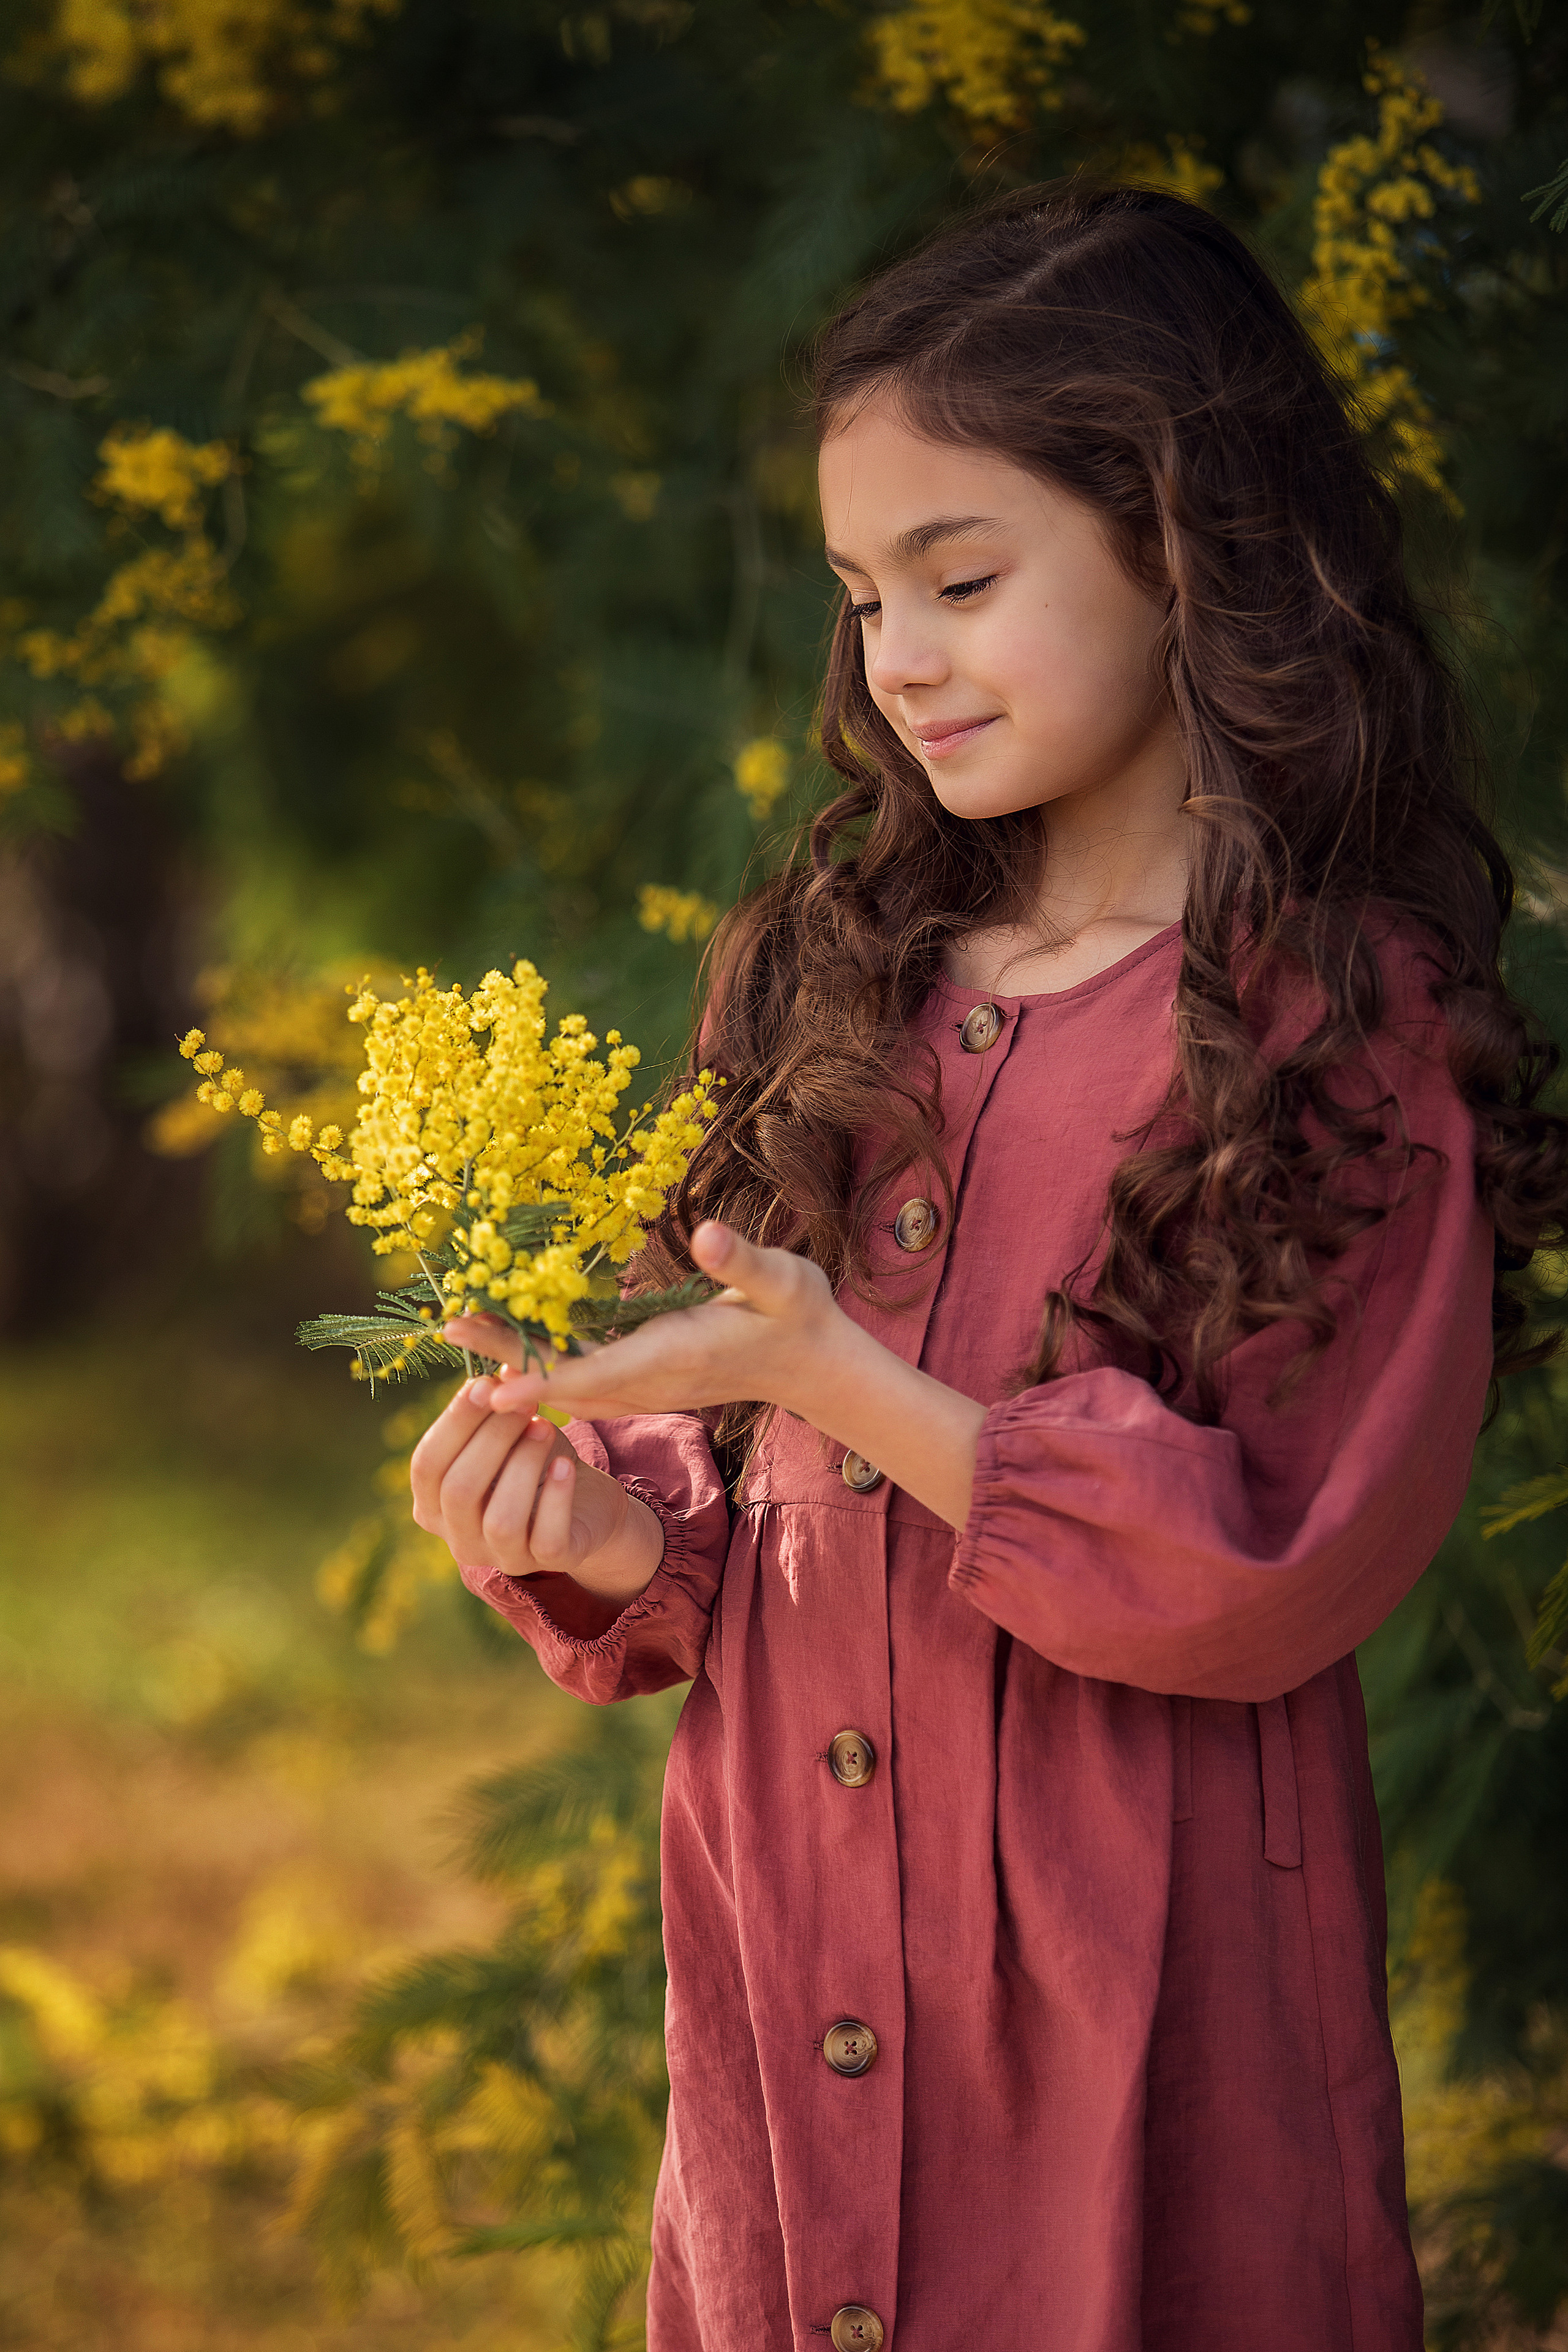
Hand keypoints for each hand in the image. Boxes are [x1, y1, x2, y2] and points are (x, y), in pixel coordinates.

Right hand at [410, 1385, 663, 1601]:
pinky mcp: (548, 1562)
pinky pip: (545, 1537)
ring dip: (522, 1466)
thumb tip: (501, 1368)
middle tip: (522, 1402)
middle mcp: (459, 1538)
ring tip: (544, 1428)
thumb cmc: (534, 1460)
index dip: (453, 1423)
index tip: (483, 1383)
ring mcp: (502, 1557)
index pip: (426, 1465)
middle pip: (458, 1490)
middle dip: (490, 1438)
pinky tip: (566, 1464)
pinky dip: (556, 1497)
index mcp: (434, 1504)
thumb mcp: (509, 1431)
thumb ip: (496, 1405)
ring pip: (500, 1519)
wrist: (587, 1502)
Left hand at [444, 1217, 988, 1532]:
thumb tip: (708, 1234)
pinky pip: (582, 1371)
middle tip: (448, 1328)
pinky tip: (507, 1338)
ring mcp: (644, 1381)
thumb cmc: (798, 1315)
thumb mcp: (783, 1281)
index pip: (596, 1374)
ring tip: (460, 1328)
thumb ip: (743, 1263)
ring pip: (566, 1375)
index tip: (490, 1388)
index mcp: (674, 1355)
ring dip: (513, 1354)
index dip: (539, 1380)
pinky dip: (541, 1357)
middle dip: (504, 1357)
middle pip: (563, 1376)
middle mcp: (650, 1378)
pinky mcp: (643, 1374)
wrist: (811, 1363)